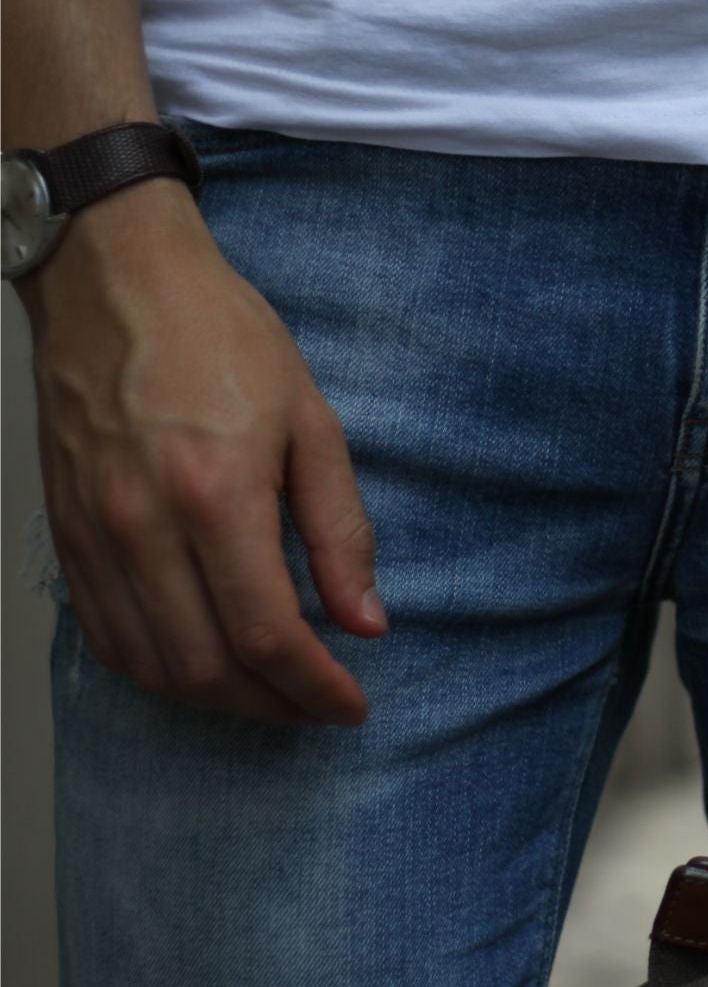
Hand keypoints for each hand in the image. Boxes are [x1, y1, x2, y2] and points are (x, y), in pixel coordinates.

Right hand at [17, 177, 383, 724]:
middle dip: (271, 706)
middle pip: (205, 667)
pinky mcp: (63, 533)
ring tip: (269, 694)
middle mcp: (142, 527)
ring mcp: (93, 535)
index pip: (267, 634)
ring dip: (216, 700)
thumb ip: (340, 530)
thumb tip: (365, 620)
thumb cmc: (221, 336)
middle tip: (316, 706)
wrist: (114, 280)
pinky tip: (201, 664)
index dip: (314, 687)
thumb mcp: (312, 422)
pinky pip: (105, 635)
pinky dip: (156, 668)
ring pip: (150, 664)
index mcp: (215, 495)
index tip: (350, 706)